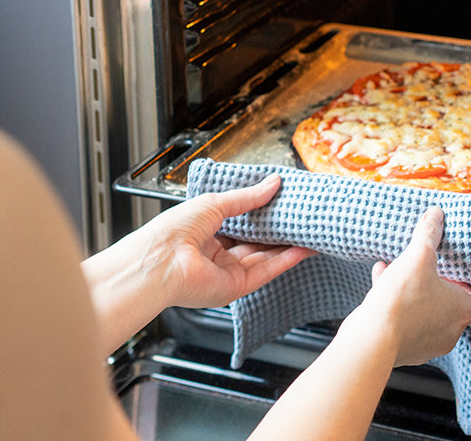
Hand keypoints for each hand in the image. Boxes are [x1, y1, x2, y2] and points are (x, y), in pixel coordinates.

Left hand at [139, 174, 315, 308]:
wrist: (161, 262)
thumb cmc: (173, 231)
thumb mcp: (214, 202)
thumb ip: (247, 197)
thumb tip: (273, 183)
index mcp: (204, 233)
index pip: (239, 224)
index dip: (261, 214)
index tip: (282, 203)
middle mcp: (216, 254)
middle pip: (255, 242)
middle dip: (279, 231)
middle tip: (301, 217)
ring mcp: (227, 272)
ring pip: (265, 257)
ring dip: (288, 246)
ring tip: (310, 232)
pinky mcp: (237, 287)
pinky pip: (266, 271)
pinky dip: (286, 260)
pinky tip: (303, 248)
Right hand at [340, 207, 470, 366]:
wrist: (371, 338)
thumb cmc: (401, 302)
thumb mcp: (417, 257)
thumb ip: (428, 233)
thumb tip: (436, 215)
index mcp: (462, 311)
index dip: (467, 284)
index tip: (454, 272)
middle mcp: (449, 332)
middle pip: (448, 304)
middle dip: (434, 284)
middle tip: (424, 269)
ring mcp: (427, 344)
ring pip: (424, 312)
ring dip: (412, 291)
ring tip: (397, 271)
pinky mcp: (405, 349)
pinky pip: (404, 322)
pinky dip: (396, 304)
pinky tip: (380, 280)